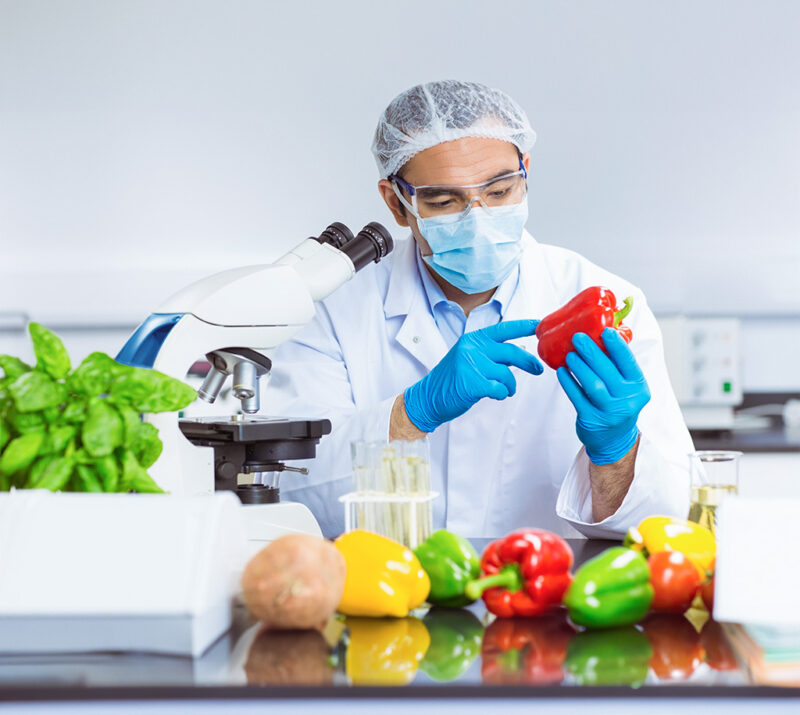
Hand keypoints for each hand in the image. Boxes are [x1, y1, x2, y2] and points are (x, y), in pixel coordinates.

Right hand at [404, 320, 542, 432]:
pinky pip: (500, 389)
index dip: (524, 327)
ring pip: (507, 374)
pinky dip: (501, 394)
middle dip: (528, 361)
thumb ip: (491, 353)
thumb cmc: (452, 380)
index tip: (540, 326)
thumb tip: (521, 356)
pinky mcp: (472, 383)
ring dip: (510, 386)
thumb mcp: (468, 357)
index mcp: (473, 339)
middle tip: (538, 369)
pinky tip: (494, 395)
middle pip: (511, 352)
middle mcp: (472, 348)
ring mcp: (471, 365)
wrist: (428, 397)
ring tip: (504, 390)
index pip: (504, 329)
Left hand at [557, 328, 649, 464]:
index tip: (606, 330)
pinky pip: (577, 397)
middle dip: (592, 353)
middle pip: (608, 372)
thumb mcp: (626, 387)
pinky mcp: (592, 420)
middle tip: (578, 337)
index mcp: (639, 388)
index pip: (629, 363)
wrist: (613, 440)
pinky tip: (561, 371)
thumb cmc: (618, 404)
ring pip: (593, 384)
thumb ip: (617, 366)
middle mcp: (628, 401)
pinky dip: (568, 382)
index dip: (617, 346)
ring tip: (569, 354)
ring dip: (579, 367)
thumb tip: (601, 334)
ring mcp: (610, 412)